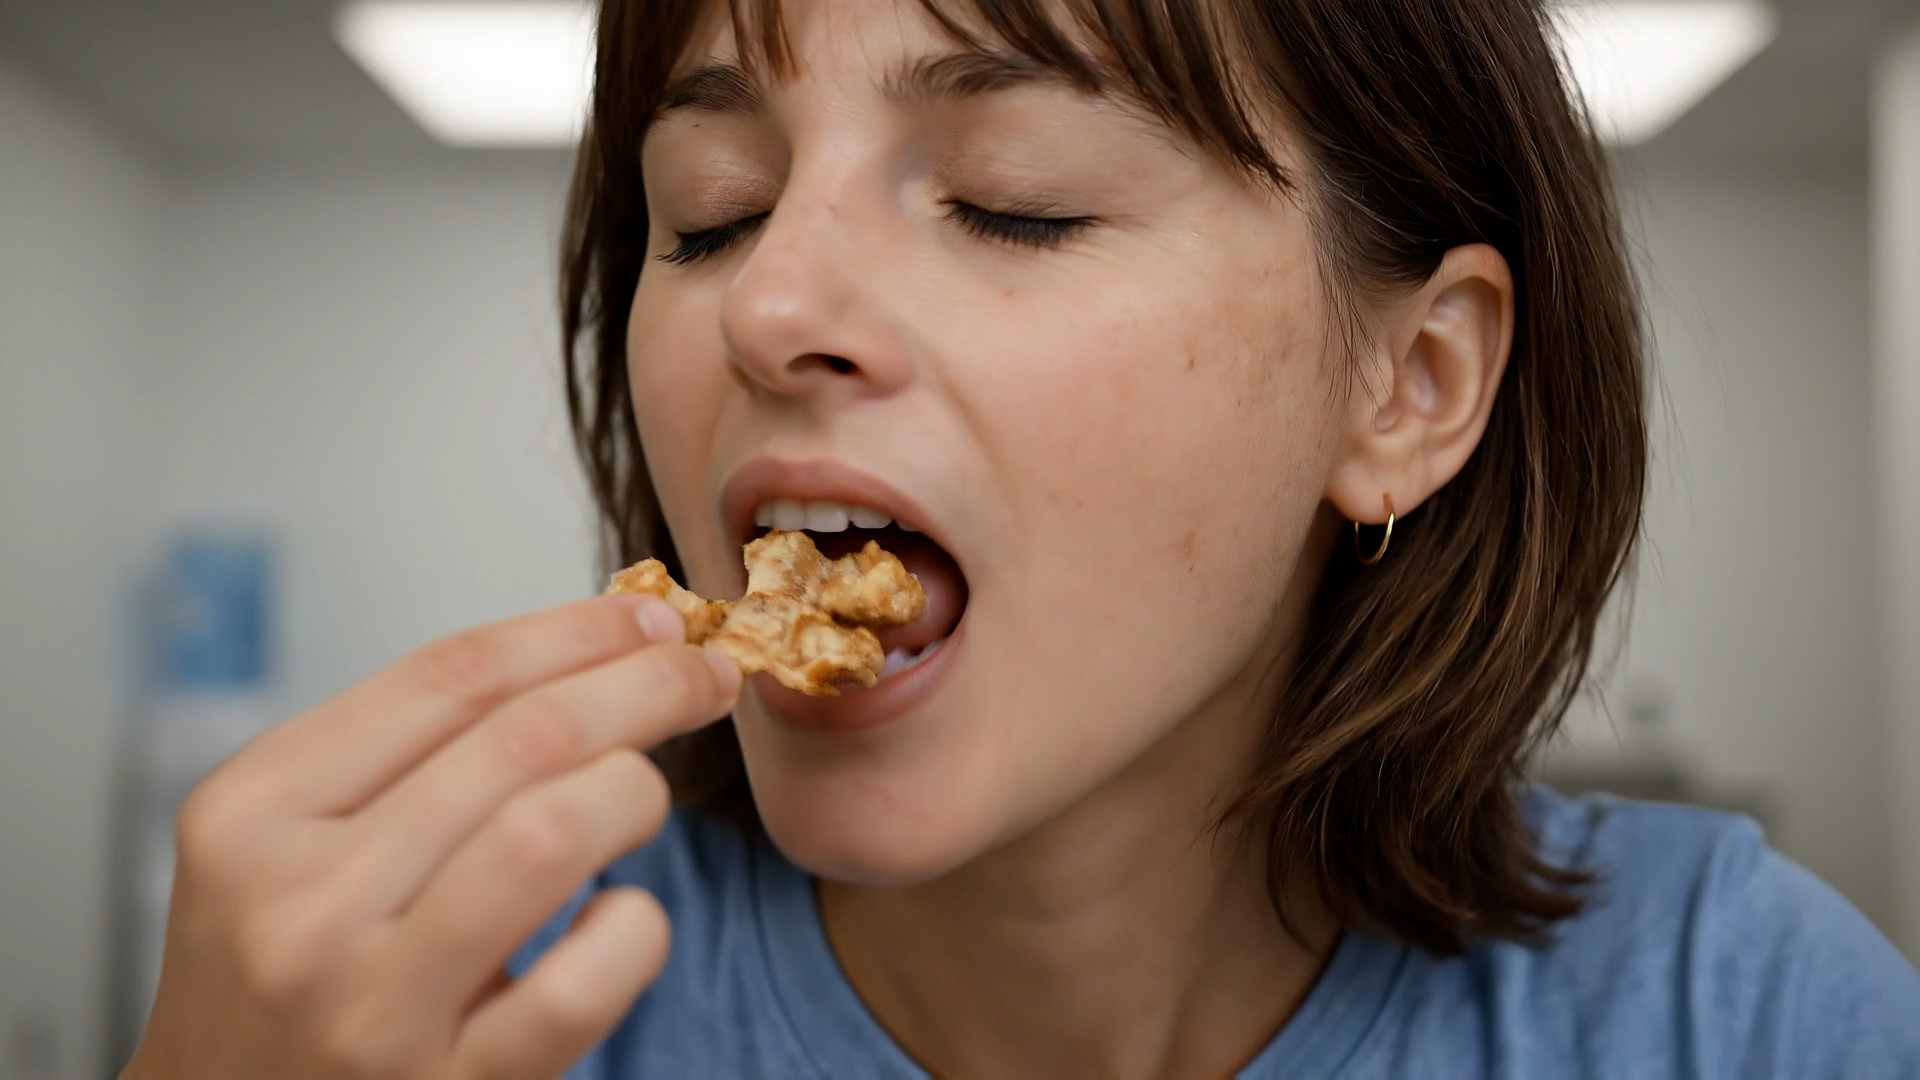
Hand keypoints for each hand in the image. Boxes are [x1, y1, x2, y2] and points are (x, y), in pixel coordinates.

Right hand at [123, 595, 739, 1078]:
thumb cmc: (277, 974)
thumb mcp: (284, 841)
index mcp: (254, 813)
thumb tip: (593, 651)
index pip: (449, 676)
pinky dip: (633, 932)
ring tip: (644, 797)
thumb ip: (404, 753)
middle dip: (642, 686)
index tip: (646, 617)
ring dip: (633, 792)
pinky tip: (621, 919)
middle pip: (518, 739)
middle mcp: (301, 904)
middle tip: (705, 675)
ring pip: (551, 834)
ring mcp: (371, 1006)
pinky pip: (583, 982)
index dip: (573, 630)